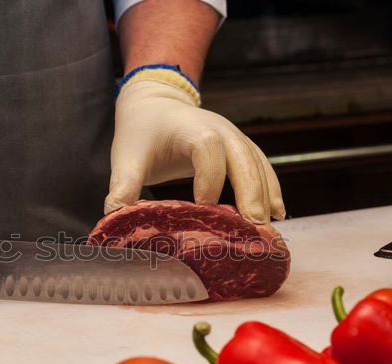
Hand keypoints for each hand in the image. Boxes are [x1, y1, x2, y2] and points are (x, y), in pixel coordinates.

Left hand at [106, 75, 284, 223]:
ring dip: (265, 196)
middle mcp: (220, 129)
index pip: (207, 149)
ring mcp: (235, 137)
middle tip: (252, 229)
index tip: (203, 209)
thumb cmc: (140, 132)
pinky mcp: (241, 148)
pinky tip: (278, 214)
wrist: (155, 103)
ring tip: (266, 230)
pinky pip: (263, 166)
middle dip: (250, 193)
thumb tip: (113, 223)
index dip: (209, 178)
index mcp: (190, 128)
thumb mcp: (126, 158)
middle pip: (243, 158)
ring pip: (258, 164)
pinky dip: (272, 189)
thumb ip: (122, 188)